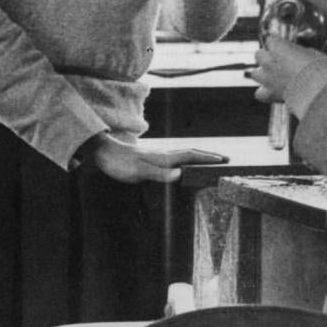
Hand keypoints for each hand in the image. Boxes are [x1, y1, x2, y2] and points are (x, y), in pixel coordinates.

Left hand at [81, 135, 226, 184]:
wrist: (101, 152)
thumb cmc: (118, 162)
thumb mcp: (137, 171)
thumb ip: (158, 173)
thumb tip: (180, 175)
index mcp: (164, 157)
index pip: (191, 156)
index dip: (207, 158)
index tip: (224, 161)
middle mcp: (163, 154)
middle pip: (191, 153)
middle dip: (208, 156)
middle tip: (225, 160)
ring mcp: (157, 156)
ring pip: (183, 155)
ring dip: (199, 157)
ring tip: (211, 161)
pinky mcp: (151, 159)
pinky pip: (175, 159)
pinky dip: (186, 160)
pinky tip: (184, 165)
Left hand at [248, 32, 326, 106]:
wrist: (318, 89)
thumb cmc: (321, 67)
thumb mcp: (312, 52)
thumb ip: (299, 52)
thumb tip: (299, 55)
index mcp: (278, 46)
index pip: (270, 40)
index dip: (278, 44)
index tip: (285, 47)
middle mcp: (269, 60)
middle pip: (258, 54)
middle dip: (266, 57)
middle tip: (279, 62)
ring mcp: (267, 78)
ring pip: (254, 73)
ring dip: (262, 74)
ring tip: (273, 77)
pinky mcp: (269, 94)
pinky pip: (259, 94)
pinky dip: (265, 93)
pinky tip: (273, 93)